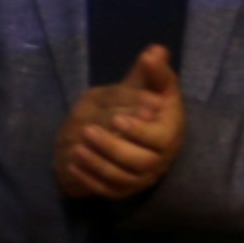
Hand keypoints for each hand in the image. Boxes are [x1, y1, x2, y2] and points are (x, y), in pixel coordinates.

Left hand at [56, 44, 184, 199]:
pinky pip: (108, 190)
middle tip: (85, 130)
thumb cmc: (148, 104)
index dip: (138, 131)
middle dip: (111, 148)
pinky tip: (73, 165)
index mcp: (170, 135)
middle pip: (139, 162)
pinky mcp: (126, 189)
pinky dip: (90, 180)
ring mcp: (143, 178)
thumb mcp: (154, 86)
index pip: (158, 139)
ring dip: (97, 164)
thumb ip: (154, 71)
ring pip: (121, 178)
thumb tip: (154, 51)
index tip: (116, 119)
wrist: (141, 134)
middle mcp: (160, 161)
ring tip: (75, 148)